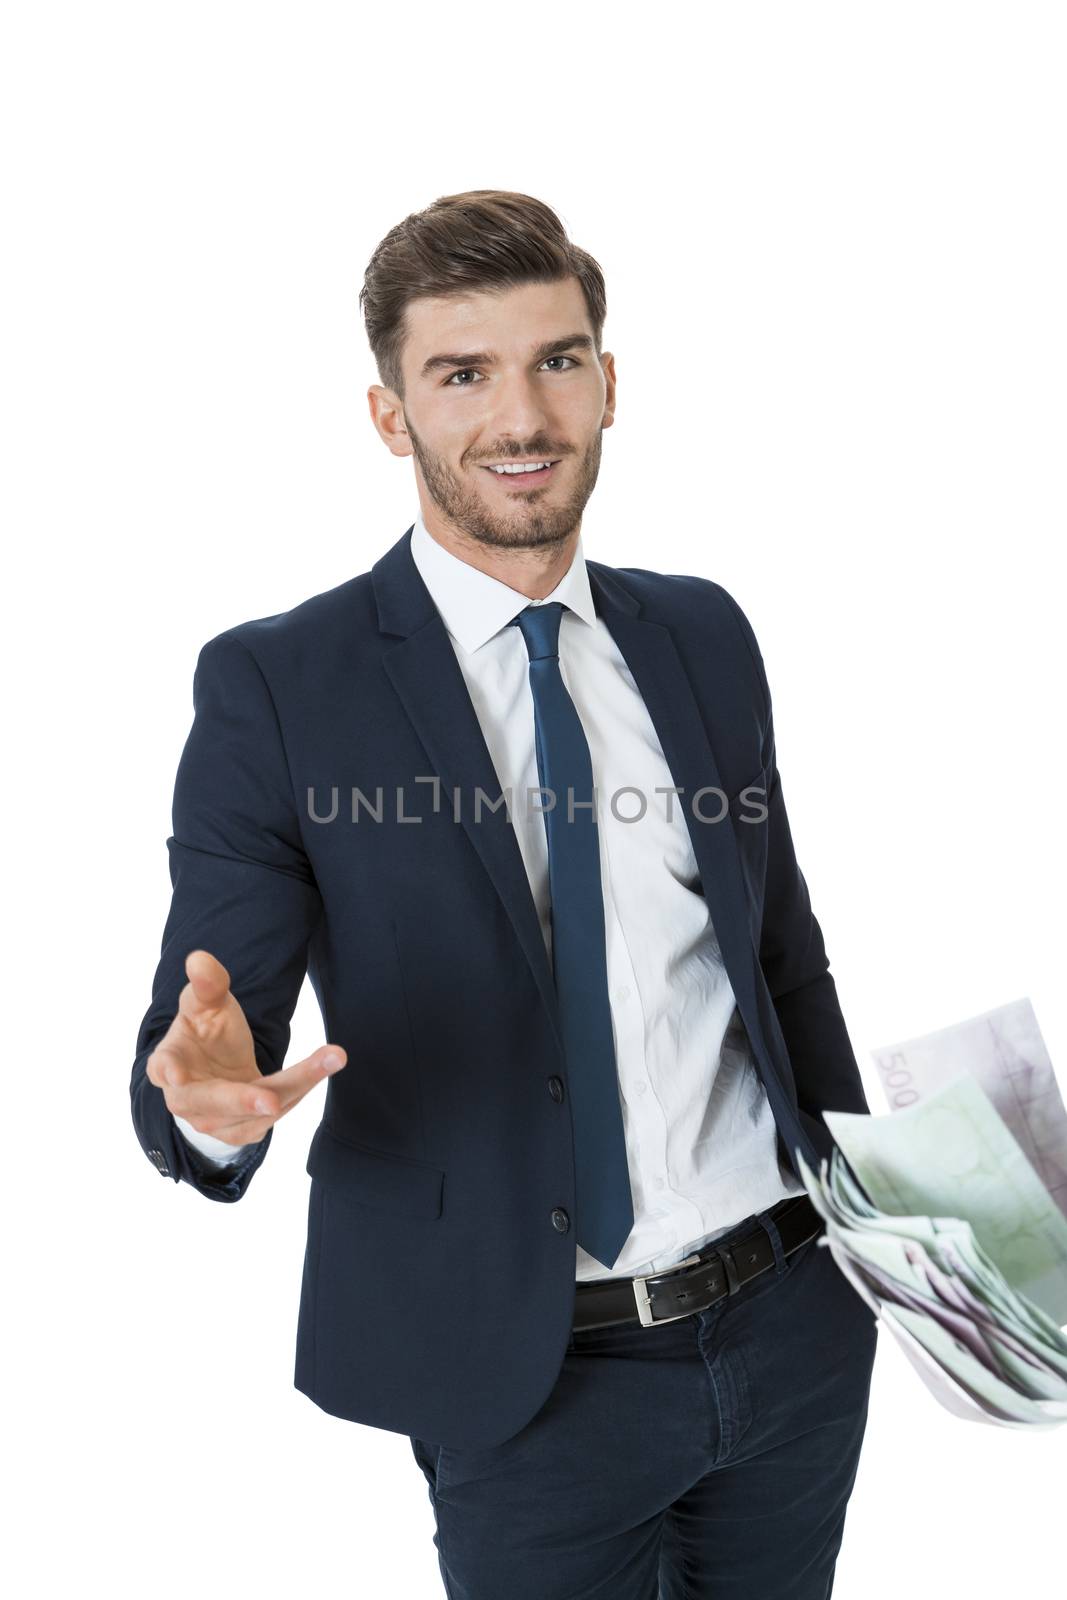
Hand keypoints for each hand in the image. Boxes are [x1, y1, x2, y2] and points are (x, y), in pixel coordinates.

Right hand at [145, 949, 346, 1146]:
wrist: (214, 1069)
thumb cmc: (206, 1032)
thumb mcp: (206, 1003)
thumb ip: (207, 984)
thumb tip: (200, 959)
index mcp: (169, 1062)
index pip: (162, 1067)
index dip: (167, 1069)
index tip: (174, 1073)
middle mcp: (186, 1099)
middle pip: (213, 1101)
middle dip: (242, 1100)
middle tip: (271, 1099)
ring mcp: (213, 1121)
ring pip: (253, 1113)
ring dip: (294, 1087)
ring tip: (330, 1058)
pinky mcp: (240, 1132)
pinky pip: (272, 1116)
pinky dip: (300, 1090)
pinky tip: (324, 1065)